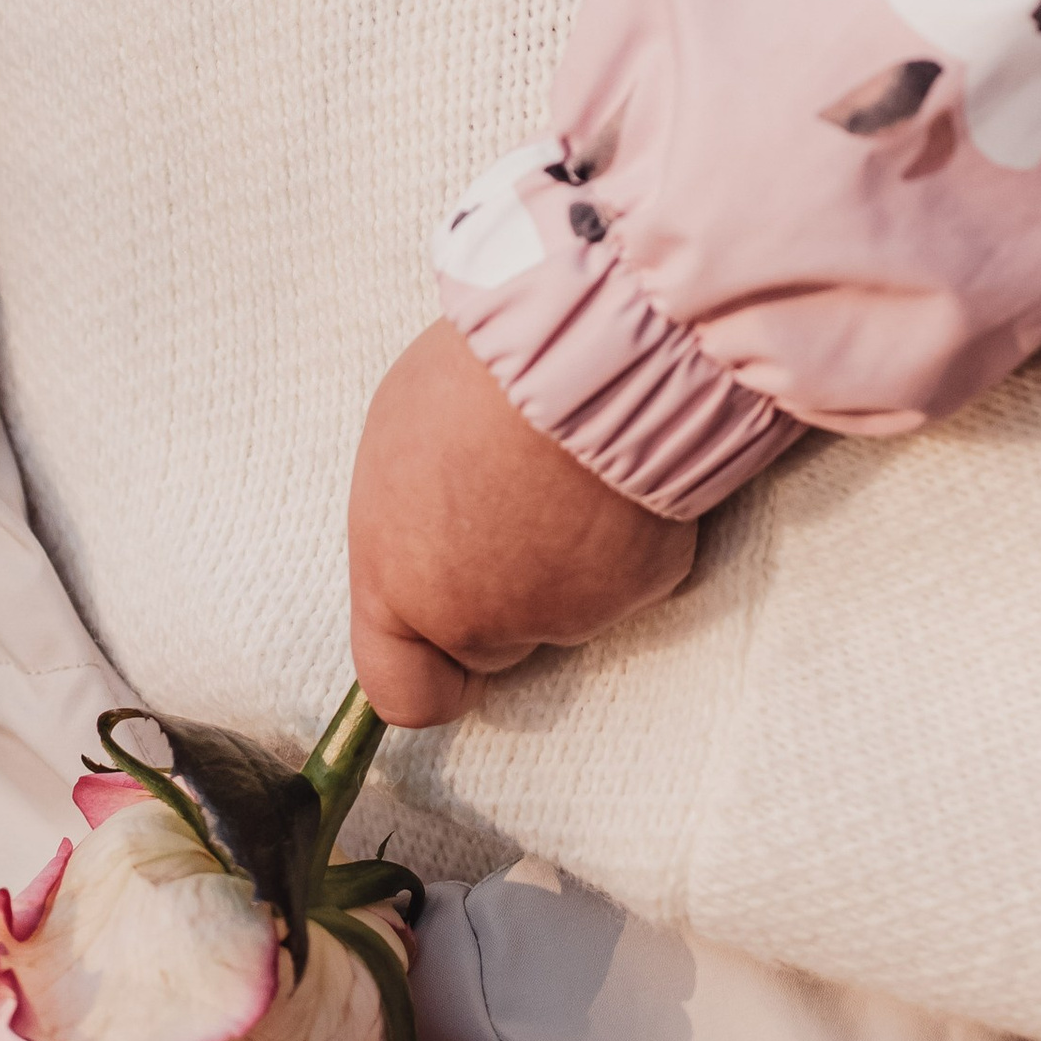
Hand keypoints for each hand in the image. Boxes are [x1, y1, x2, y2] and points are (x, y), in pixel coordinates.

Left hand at [346, 319, 695, 726]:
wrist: (579, 347)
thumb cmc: (475, 376)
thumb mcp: (399, 443)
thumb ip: (412, 524)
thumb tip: (431, 538)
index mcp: (402, 586)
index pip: (405, 693)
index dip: (430, 672)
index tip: (447, 643)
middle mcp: (481, 619)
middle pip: (493, 642)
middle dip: (505, 590)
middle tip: (519, 500)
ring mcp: (568, 612)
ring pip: (566, 606)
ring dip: (566, 555)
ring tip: (565, 462)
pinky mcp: (642, 585)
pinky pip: (631, 571)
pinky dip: (628, 535)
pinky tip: (617, 470)